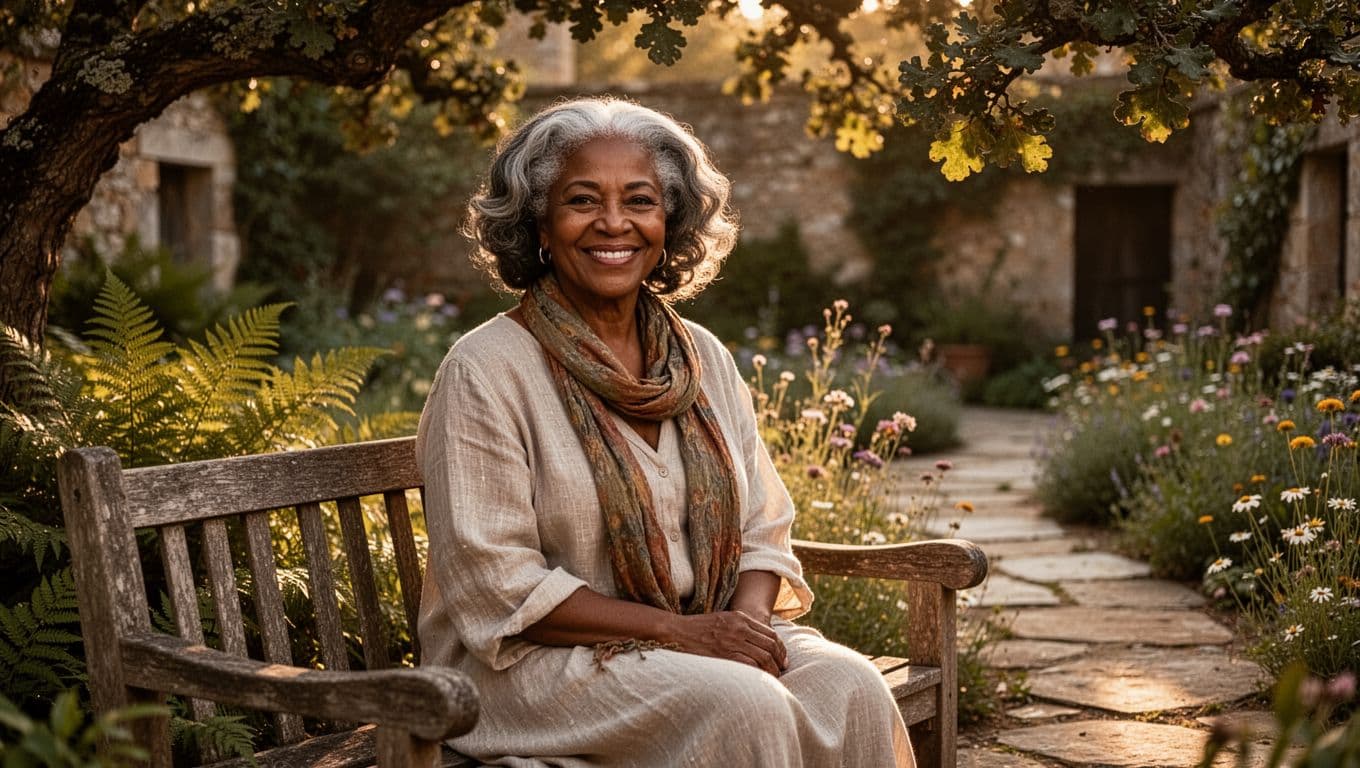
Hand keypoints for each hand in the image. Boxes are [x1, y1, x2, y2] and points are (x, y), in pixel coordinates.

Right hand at [669, 610, 787, 675]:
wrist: (676, 631)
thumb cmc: (697, 628)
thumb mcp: (722, 619)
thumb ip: (740, 626)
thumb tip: (758, 642)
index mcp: (740, 618)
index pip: (770, 633)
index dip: (781, 648)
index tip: (782, 659)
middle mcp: (739, 628)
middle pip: (771, 645)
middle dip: (780, 660)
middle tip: (782, 670)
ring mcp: (732, 641)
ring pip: (764, 656)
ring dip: (772, 669)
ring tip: (773, 677)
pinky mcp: (724, 654)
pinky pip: (750, 666)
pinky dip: (760, 674)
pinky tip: (760, 680)